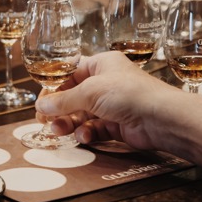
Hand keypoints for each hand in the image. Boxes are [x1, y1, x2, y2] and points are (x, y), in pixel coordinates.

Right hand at [35, 51, 201, 166]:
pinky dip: (86, 133)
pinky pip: (94, 128)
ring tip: (59, 131)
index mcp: (101, 65)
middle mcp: (106, 83)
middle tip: (44, 120)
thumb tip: (41, 105)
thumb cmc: (128, 94)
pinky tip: (84, 137)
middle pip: (73, 96)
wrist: (160, 118)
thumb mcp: (90, 92)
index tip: (41, 100)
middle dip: (59, 109)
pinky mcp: (116, 124)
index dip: (54, 87)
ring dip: (69, 123)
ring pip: (81, 115)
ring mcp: (111, 105)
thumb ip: (64, 100)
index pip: (70, 73)